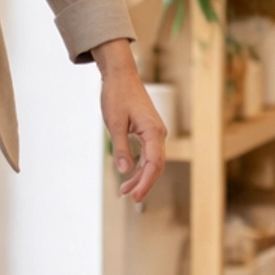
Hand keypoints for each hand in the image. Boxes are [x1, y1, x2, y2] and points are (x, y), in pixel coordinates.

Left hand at [93, 40, 167, 201]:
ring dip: (141, 177)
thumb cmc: (117, 95)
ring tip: (125, 191)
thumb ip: (121, 147)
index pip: (153, 164)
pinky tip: (130, 174)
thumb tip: (124, 170)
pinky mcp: (149, 130)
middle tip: (131, 199)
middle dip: (144, 183)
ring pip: (153, 161)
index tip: (135, 197)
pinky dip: (141, 166)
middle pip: (156, 166)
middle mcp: (159, 133)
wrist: (121, 75)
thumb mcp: (115, 122)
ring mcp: (155, 132)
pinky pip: (149, 153)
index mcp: (153, 132)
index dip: (145, 182)